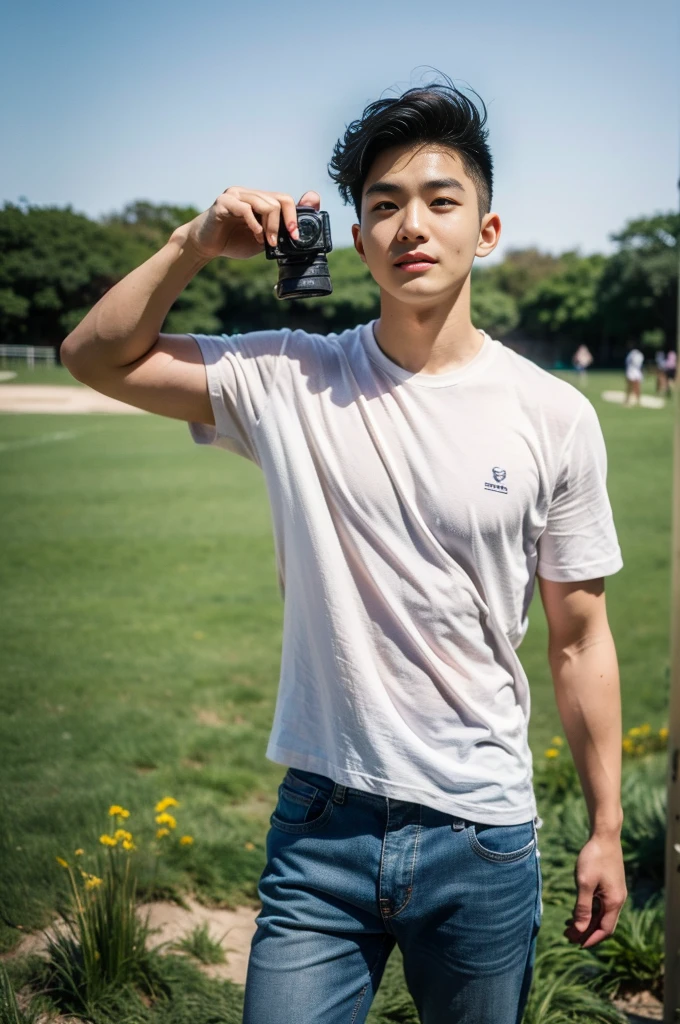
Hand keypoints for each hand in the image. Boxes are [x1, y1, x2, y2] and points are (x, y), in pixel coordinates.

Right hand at [176, 187, 320, 261]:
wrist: (205, 245)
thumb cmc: (232, 241)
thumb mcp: (261, 240)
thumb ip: (277, 234)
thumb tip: (297, 232)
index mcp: (260, 200)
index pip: (285, 199)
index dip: (295, 215)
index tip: (296, 235)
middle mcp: (249, 194)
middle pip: (279, 200)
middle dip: (285, 223)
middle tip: (281, 241)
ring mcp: (237, 195)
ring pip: (265, 204)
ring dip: (270, 227)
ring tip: (265, 242)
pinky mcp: (224, 202)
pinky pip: (245, 209)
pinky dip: (254, 225)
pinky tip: (255, 236)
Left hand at [564, 834, 626, 947]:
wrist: (604, 835)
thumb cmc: (594, 857)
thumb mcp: (584, 883)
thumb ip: (582, 908)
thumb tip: (579, 929)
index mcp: (614, 902)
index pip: (604, 930)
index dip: (591, 939)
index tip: (576, 944)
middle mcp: (617, 900)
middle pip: (603, 924)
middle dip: (586, 932)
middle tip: (567, 936)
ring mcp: (615, 892)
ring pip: (601, 914)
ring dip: (587, 922)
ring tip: (568, 926)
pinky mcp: (610, 885)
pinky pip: (601, 905)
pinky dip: (590, 911)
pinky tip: (576, 910)